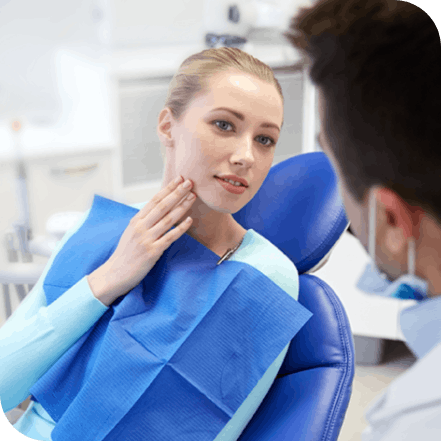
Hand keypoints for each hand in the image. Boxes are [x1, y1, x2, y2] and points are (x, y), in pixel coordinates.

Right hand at [87, 176, 194, 305]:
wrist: (114, 274)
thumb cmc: (125, 254)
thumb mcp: (131, 233)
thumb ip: (144, 221)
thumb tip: (159, 210)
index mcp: (136, 221)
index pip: (154, 200)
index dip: (168, 189)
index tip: (179, 179)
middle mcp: (140, 227)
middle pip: (162, 206)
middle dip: (177, 193)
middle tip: (189, 182)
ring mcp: (146, 239)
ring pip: (167, 219)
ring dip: (182, 207)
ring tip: (192, 196)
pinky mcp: (152, 252)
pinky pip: (170, 237)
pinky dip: (180, 228)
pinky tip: (190, 220)